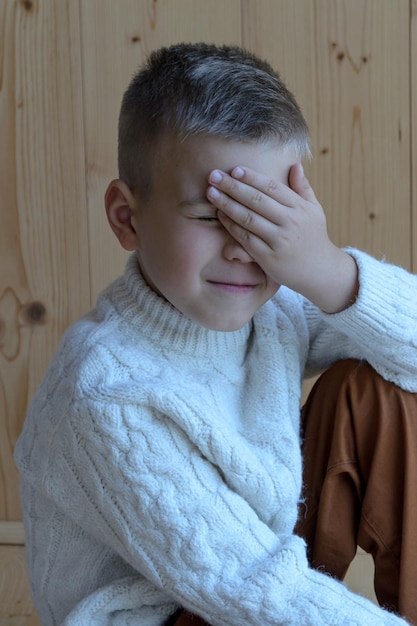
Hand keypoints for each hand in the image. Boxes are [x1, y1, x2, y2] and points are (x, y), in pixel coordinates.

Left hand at [207, 163, 357, 312]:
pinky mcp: (268, 257)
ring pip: (248, 218)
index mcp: (300, 208)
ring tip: (211, 193)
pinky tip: (221, 215)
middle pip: (257, 200)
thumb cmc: (314, 237)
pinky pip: (246, 238)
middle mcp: (290, 222)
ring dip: (227, 204)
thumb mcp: (314, 210)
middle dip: (233, 186)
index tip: (235, 169)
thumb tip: (295, 165)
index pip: (272, 187)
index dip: (252, 177)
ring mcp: (279, 240)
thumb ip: (303, 188)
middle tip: (214, 176)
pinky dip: (231, 226)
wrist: (320, 271)